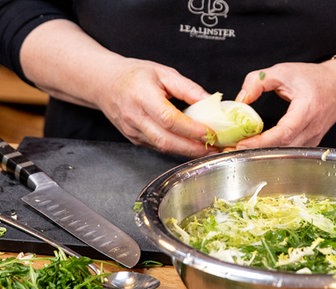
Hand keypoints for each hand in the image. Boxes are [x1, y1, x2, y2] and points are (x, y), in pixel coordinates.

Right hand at [20, 20, 219, 158]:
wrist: (104, 83)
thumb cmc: (134, 75)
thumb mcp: (163, 72)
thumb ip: (187, 88)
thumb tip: (211, 101)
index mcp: (142, 96)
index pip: (169, 118)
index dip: (191, 128)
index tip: (210, 132)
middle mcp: (135, 117)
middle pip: (166, 140)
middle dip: (192, 147)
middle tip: (214, 147)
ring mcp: (133, 131)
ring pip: (162, 147)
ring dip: (187, 151)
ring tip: (207, 149)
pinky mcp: (134, 139)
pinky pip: (157, 147)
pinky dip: (176, 149)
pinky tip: (191, 147)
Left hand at [234, 59, 335, 148]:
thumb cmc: (314, 78)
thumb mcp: (283, 71)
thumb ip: (258, 82)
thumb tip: (241, 99)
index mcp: (307, 109)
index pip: (284, 132)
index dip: (262, 141)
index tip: (243, 143)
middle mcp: (312, 127)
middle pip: (283, 147)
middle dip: (257, 150)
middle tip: (233, 148)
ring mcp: (313, 138)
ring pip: (286, 153)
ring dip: (264, 153)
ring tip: (242, 148)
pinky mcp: (311, 143)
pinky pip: (291, 152)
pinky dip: (274, 151)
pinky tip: (259, 147)